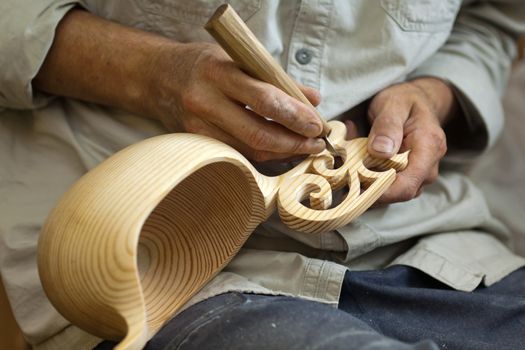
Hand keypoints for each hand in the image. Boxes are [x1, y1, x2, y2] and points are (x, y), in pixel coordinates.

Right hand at [33, 10, 323, 162]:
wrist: (157, 78)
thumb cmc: (203, 64)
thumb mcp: (238, 59)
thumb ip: (277, 79)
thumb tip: (313, 100)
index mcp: (218, 73)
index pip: (265, 99)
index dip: (295, 115)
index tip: (317, 124)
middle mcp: (205, 102)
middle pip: (258, 134)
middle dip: (294, 143)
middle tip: (316, 144)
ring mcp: (198, 127)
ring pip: (249, 150)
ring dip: (282, 153)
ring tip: (304, 148)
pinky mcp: (197, 144)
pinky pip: (238, 156)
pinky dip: (263, 157)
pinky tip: (281, 153)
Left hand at [346, 78, 458, 203]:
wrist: (414, 102)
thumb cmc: (404, 100)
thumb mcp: (393, 104)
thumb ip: (387, 126)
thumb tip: (381, 151)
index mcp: (429, 148)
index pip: (407, 186)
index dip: (380, 193)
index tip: (354, 187)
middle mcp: (428, 167)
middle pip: (397, 193)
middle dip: (368, 186)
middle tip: (342, 170)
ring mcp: (418, 175)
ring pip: (389, 191)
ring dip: (365, 181)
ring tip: (348, 159)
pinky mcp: (406, 177)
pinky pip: (386, 185)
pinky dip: (367, 177)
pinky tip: (355, 161)